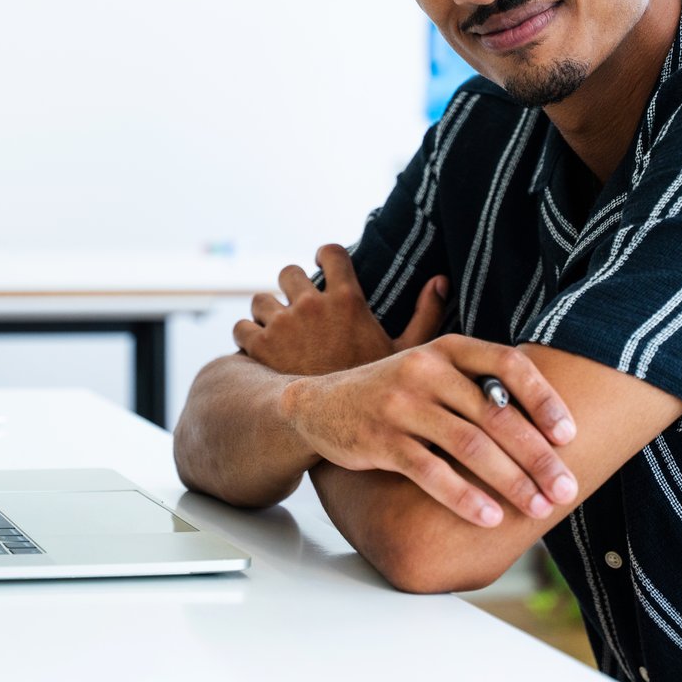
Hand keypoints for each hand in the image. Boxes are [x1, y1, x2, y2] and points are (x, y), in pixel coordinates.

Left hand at [234, 244, 448, 375]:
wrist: (337, 428)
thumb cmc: (375, 394)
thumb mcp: (404, 354)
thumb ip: (425, 315)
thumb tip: (440, 280)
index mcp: (347, 301)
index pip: (331, 253)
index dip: (325, 254)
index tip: (323, 261)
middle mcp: (311, 306)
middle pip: (288, 272)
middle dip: (290, 287)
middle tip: (297, 307)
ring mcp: (282, 325)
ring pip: (260, 300)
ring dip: (266, 312)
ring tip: (277, 331)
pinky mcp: (258, 347)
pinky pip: (240, 327)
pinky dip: (247, 336)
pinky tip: (259, 349)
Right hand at [281, 334, 578, 525]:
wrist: (317, 405)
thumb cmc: (391, 388)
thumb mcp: (428, 360)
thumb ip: (478, 366)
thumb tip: (545, 381)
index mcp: (447, 348)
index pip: (507, 364)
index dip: (544, 398)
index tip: (570, 435)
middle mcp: (426, 369)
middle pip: (497, 414)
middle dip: (539, 456)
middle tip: (567, 489)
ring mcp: (401, 404)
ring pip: (470, 446)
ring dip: (511, 481)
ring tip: (539, 508)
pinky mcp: (380, 440)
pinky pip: (430, 472)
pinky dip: (463, 497)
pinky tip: (489, 518)